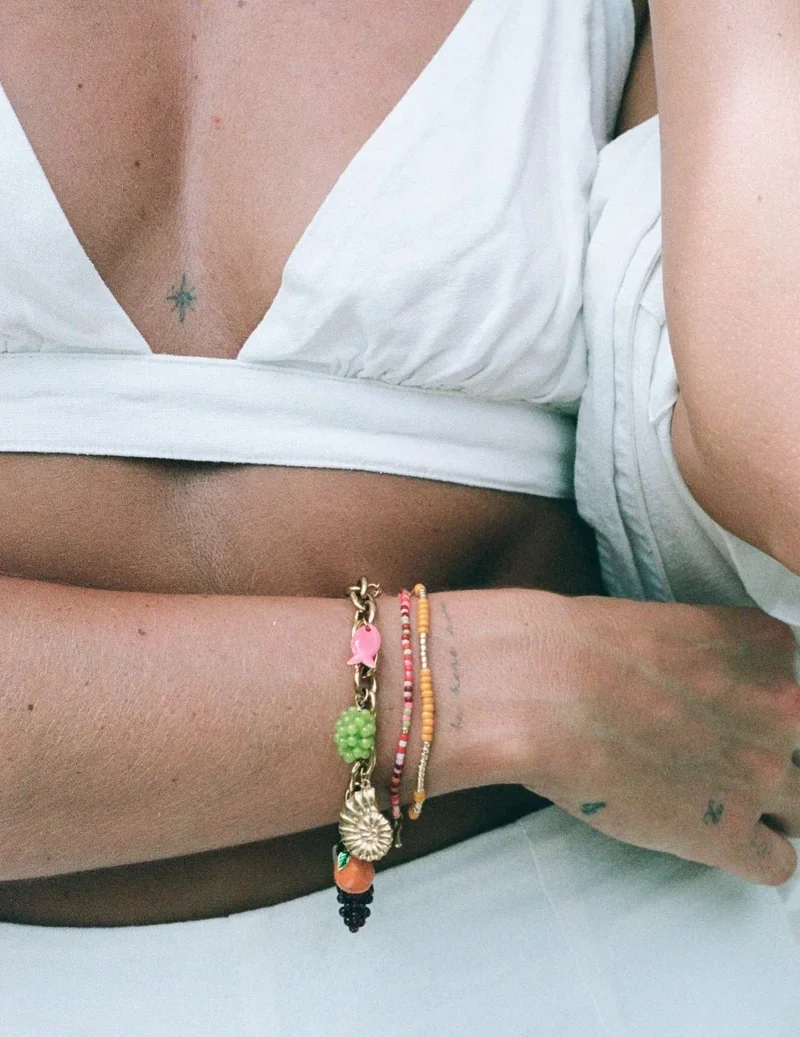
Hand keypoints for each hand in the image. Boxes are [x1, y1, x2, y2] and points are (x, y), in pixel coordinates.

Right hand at [519, 597, 799, 885]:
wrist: (545, 688)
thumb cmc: (583, 648)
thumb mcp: (669, 626)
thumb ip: (711, 659)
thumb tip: (704, 693)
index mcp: (768, 647)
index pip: (793, 694)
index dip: (756, 712)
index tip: (724, 717)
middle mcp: (782, 709)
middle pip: (798, 751)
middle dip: (761, 758)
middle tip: (710, 758)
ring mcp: (762, 773)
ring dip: (762, 807)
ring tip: (711, 799)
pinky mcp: (730, 831)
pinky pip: (777, 863)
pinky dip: (751, 855)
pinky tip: (712, 835)